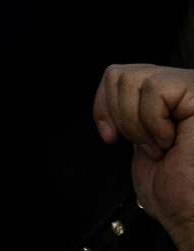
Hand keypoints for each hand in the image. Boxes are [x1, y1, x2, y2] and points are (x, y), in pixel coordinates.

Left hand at [94, 64, 193, 244]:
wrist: (193, 215)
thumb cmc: (175, 189)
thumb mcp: (142, 137)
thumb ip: (132, 108)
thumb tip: (111, 88)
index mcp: (172, 98)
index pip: (120, 74)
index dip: (104, 105)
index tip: (110, 137)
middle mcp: (186, 89)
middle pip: (121, 73)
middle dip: (120, 116)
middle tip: (146, 146)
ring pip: (134, 79)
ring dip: (137, 123)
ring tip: (161, 146)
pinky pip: (155, 90)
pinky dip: (153, 121)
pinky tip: (172, 141)